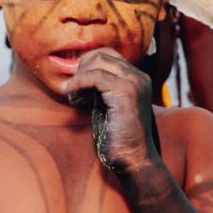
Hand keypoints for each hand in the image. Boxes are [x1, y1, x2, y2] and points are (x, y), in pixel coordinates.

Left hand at [63, 49, 159, 174]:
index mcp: (138, 79)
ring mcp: (135, 82)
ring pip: (98, 61)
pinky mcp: (126, 92)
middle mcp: (139, 76)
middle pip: (102, 54)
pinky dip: (79, 83)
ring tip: (74, 97)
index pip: (108, 55)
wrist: (134, 159)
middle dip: (81, 68)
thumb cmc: (118, 138)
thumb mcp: (108, 107)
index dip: (87, 65)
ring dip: (79, 76)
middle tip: (72, 90)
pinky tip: (73, 97)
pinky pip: (95, 75)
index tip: (75, 83)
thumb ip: (100, 90)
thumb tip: (78, 76)